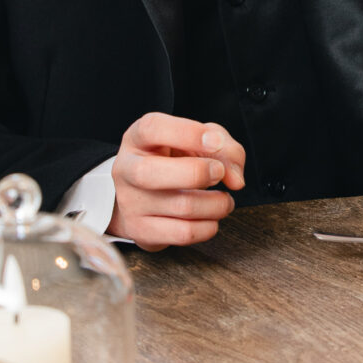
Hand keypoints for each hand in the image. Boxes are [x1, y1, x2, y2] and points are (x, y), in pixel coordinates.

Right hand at [107, 113, 245, 249]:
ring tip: (223, 200)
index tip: (215, 142)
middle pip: (151, 173)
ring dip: (217, 204)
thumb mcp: (197, 142)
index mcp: (138, 138)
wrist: (144, 194)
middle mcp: (127, 169)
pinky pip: (184, 233)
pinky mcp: (141, 231)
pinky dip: (209, 226)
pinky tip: (210, 217)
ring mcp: (130, 203)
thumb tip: (235, 179)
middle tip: (218, 172)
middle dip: (198, 172)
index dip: (188, 133)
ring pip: (181, 207)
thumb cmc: (174, 161)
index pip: (153, 129)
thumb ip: (224, 148)